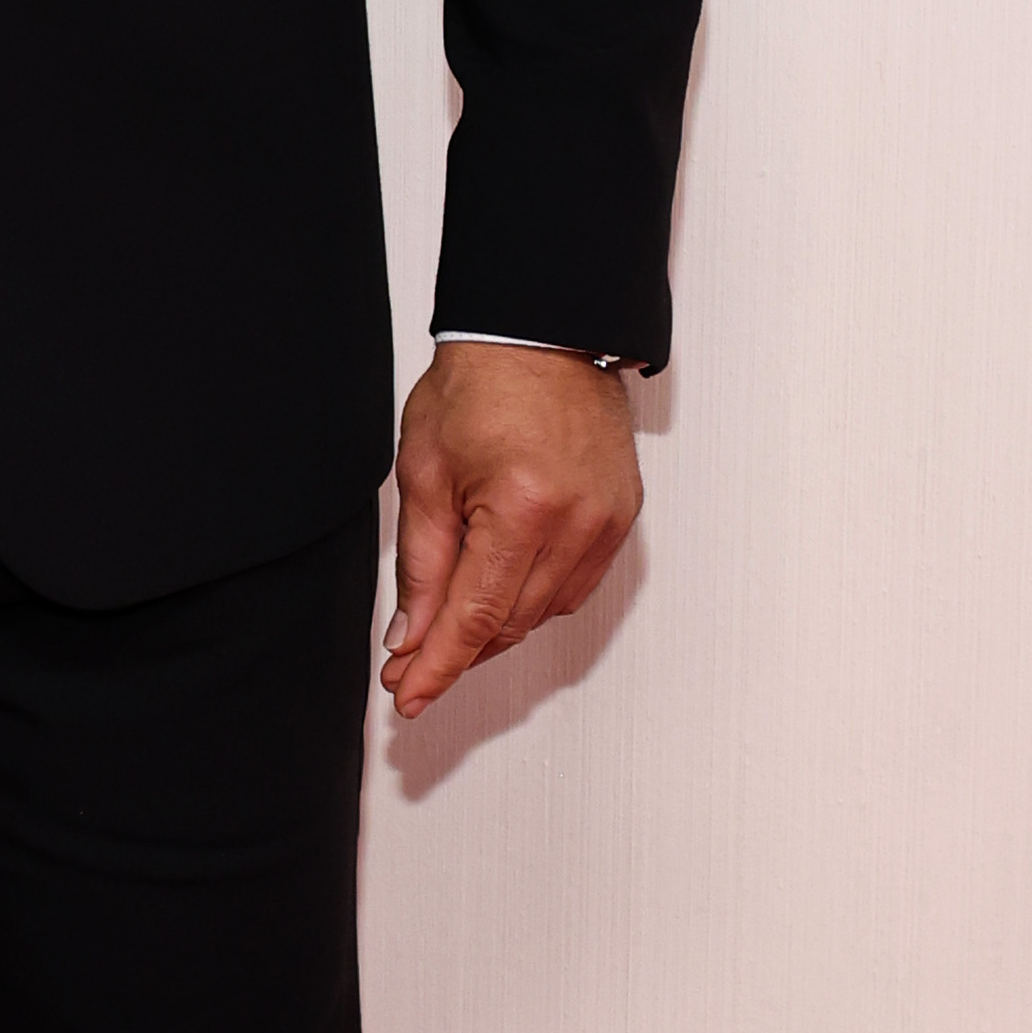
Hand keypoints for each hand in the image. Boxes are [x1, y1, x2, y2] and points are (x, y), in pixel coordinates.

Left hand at [382, 347, 641, 718]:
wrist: (541, 335)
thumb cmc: (480, 387)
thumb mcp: (426, 473)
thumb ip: (421, 564)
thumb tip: (411, 635)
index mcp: (522, 507)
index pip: (475, 616)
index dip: (438, 665)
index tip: (410, 696)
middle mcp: (577, 522)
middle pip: (511, 623)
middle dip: (457, 650)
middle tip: (410, 665)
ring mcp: (607, 522)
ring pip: (544, 612)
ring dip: (495, 628)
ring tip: (448, 628)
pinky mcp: (622, 518)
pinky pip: (572, 586)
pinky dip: (533, 598)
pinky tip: (501, 592)